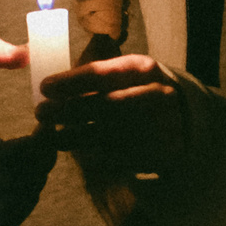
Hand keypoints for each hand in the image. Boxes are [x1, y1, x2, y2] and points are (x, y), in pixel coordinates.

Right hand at [0, 37, 55, 225]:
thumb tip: (25, 53)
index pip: (2, 153)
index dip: (35, 142)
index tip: (48, 123)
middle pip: (12, 180)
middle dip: (41, 160)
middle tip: (51, 140)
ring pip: (14, 203)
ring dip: (38, 180)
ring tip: (42, 156)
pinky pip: (9, 216)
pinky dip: (28, 199)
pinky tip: (30, 176)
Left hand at [35, 52, 184, 171]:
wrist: (186, 118)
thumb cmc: (140, 90)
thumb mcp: (125, 73)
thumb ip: (95, 76)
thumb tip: (52, 85)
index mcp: (143, 69)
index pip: (102, 74)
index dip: (71, 81)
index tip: (44, 87)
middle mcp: (155, 95)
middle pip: (105, 104)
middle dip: (69, 109)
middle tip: (40, 112)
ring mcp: (159, 126)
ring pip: (109, 133)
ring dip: (74, 136)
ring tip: (50, 136)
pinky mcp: (157, 153)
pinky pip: (118, 156)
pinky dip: (93, 156)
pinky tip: (77, 152)